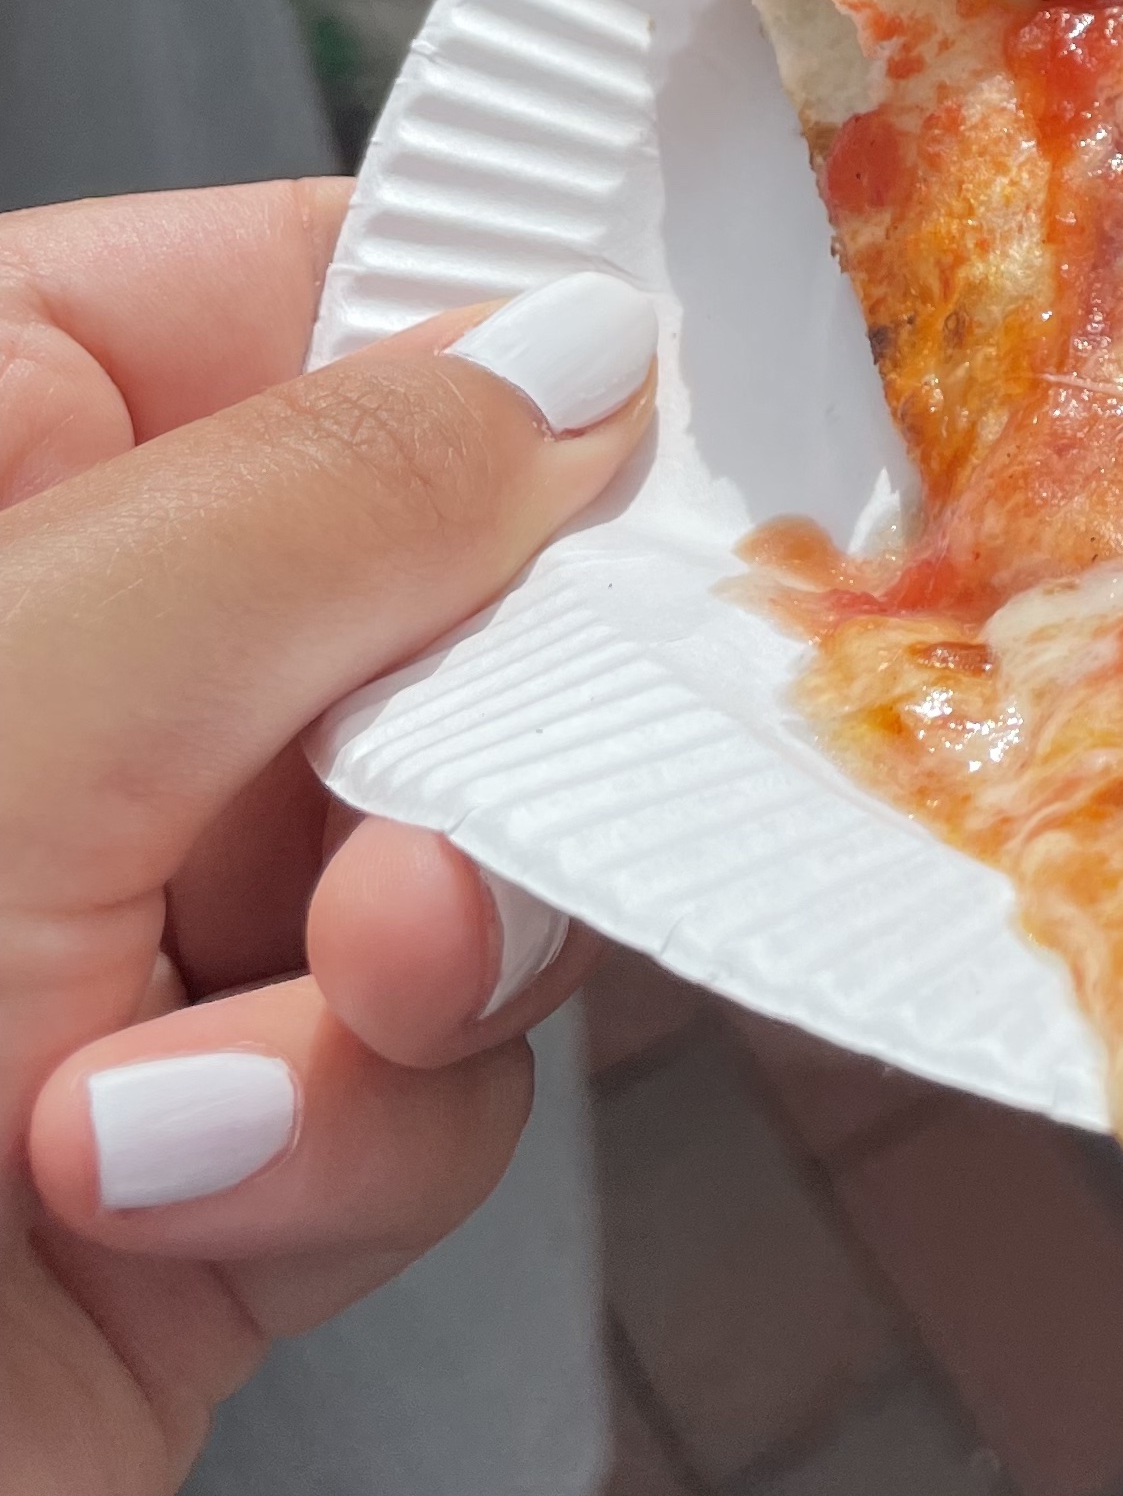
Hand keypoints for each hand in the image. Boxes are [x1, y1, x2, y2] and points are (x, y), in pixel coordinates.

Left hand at [0, 187, 657, 1495]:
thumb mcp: (16, 696)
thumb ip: (324, 497)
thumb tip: (582, 339)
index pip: (273, 297)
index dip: (484, 326)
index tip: (683, 375)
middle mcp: (47, 685)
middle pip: (426, 583)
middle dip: (472, 720)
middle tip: (428, 821)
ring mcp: (107, 930)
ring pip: (465, 837)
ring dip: (409, 965)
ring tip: (224, 1072)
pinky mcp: (197, 1162)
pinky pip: (428, 1078)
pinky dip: (348, 1143)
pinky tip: (166, 1199)